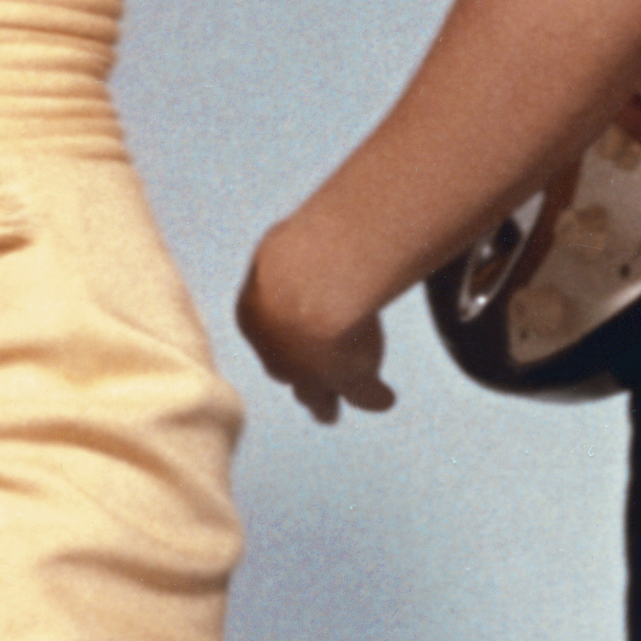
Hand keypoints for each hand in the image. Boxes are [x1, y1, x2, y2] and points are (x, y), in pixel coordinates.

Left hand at [236, 221, 395, 425]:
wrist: (315, 286)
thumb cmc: (297, 254)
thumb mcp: (288, 243)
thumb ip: (295, 246)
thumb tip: (304, 227)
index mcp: (255, 317)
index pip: (268, 333)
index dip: (281, 337)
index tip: (289, 337)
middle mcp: (277, 354)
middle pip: (286, 373)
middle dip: (295, 378)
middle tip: (301, 390)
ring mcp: (312, 374)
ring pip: (316, 397)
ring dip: (324, 403)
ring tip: (328, 413)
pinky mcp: (349, 381)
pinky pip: (363, 396)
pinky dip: (374, 397)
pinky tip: (384, 399)